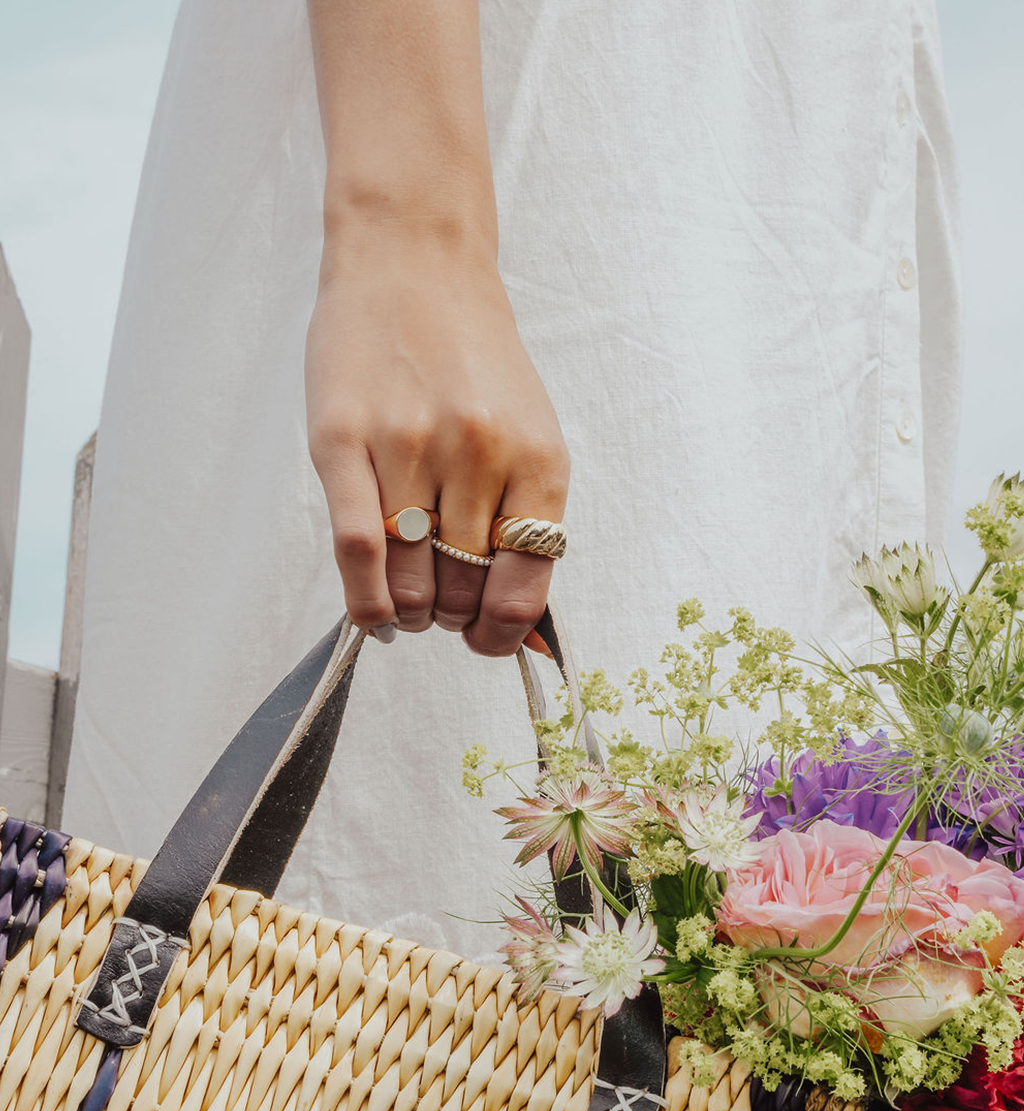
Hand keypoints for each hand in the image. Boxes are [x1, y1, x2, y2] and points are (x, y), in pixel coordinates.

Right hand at [305, 223, 569, 655]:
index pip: (525, 584)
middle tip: (440, 606)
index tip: (485, 640)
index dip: (502, 634)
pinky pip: (357, 550)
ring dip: (411, 613)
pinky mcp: (343, 440)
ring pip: (410, 580)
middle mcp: (479, 453)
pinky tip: (375, 614)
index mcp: (536, 457)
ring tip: (407, 603)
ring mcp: (409, 445)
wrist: (412, 261)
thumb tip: (519, 620)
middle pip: (463, 590)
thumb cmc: (471, 356)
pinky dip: (366, 602)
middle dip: (452, 617)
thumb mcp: (527, 430)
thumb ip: (525, 515)